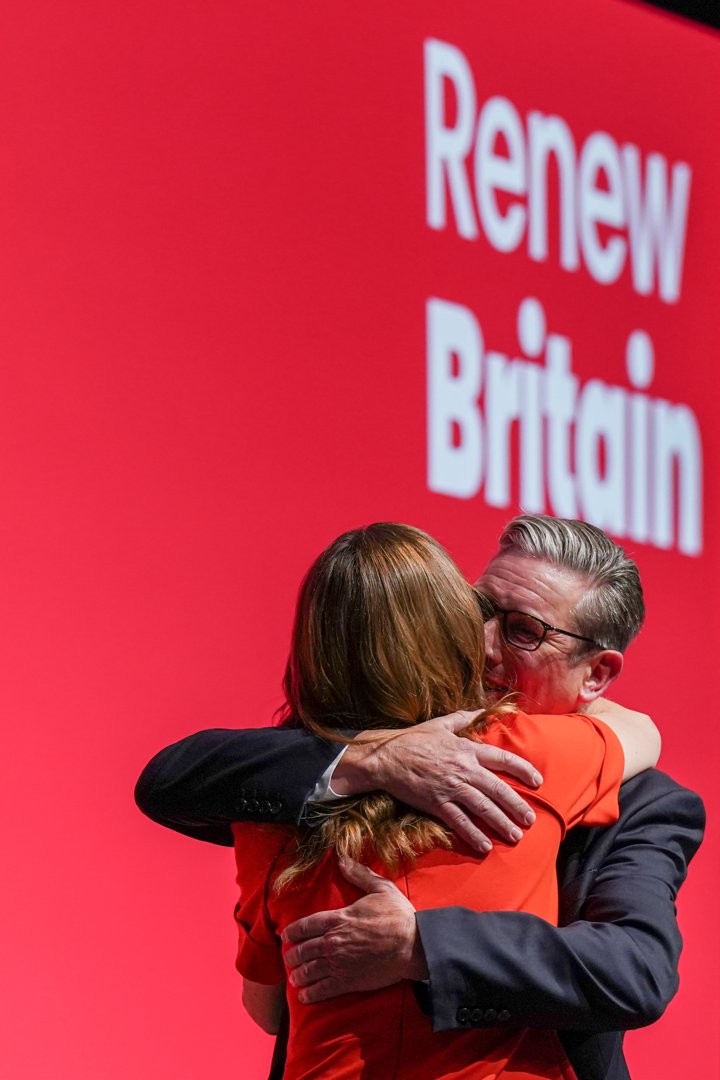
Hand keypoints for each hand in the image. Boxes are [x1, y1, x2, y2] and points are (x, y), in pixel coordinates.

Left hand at [282, 857, 425, 1003]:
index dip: (292, 931)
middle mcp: (333, 941)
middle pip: (303, 949)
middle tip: (289, 958)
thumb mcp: (380, 888)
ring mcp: (339, 963)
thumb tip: (342, 858)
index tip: (286, 935)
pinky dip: (310, 994)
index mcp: (339, 918)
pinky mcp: (348, 981)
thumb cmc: (398, 916)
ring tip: (294, 978)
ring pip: (309, 970)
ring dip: (298, 975)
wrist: (413, 945)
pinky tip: (305, 996)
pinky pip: (322, 990)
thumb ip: (358, 874)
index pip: (305, 925)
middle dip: (292, 955)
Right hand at [332, 710, 541, 851]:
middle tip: (530, 820)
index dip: (522, 769)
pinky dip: (473, 834)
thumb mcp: (440, 724)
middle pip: (497, 788)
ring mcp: (450, 787)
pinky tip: (485, 845)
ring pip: (483, 807)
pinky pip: (459, 821)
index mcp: (466, 749)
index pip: (502, 759)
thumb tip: (481, 709)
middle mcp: (463, 769)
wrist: (386, 757)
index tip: (537, 780)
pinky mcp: (436, 803)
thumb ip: (463, 718)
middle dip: (517, 805)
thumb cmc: (413, 739)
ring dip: (501, 823)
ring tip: (515, 836)